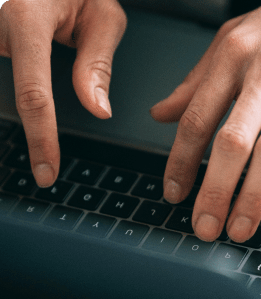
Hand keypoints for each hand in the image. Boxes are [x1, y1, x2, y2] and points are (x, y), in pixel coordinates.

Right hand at [0, 0, 126, 186]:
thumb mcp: (103, 16)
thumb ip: (96, 64)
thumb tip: (98, 111)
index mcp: (27, 17)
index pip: (34, 92)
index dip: (41, 137)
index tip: (47, 171)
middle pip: (4, 93)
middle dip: (17, 129)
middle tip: (43, 173)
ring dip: (12, 113)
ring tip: (40, 153)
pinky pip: (0, 65)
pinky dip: (11, 97)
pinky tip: (30, 118)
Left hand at [151, 0, 260, 241]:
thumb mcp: (237, 38)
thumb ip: (198, 80)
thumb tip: (162, 114)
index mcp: (235, 55)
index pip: (197, 117)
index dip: (181, 162)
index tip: (175, 193)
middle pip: (232, 141)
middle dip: (214, 191)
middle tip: (205, 227)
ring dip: (253, 198)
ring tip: (240, 229)